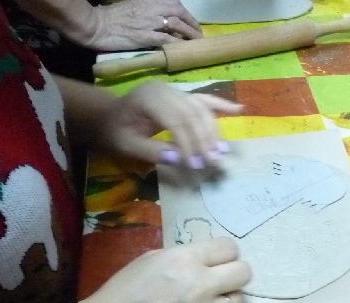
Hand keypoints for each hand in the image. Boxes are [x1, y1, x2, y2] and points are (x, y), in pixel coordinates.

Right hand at [81, 237, 250, 302]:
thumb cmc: (124, 291)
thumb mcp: (151, 259)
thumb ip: (183, 256)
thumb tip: (205, 258)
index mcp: (186, 259)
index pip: (229, 248)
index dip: (224, 253)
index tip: (217, 260)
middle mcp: (202, 284)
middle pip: (244, 272)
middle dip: (234, 273)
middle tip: (221, 279)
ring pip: (238, 301)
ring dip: (226, 299)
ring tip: (209, 302)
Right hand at [85, 0, 201, 49]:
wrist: (95, 25)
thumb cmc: (111, 18)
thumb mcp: (133, 7)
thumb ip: (147, 11)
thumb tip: (160, 20)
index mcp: (148, 0)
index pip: (173, 3)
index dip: (185, 13)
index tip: (190, 22)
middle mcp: (151, 8)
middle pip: (178, 12)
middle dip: (191, 23)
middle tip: (198, 34)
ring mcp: (148, 22)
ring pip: (175, 25)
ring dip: (188, 33)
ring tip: (195, 42)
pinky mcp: (144, 37)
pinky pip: (165, 40)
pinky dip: (176, 44)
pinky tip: (182, 50)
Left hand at [95, 80, 241, 170]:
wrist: (110, 115)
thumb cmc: (116, 131)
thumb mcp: (126, 144)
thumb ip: (150, 150)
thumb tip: (179, 159)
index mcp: (149, 98)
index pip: (176, 121)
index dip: (188, 144)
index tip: (196, 165)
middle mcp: (166, 90)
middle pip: (192, 114)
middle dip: (205, 140)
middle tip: (212, 163)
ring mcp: (176, 91)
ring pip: (201, 109)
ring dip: (214, 131)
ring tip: (222, 152)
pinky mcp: (183, 96)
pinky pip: (205, 100)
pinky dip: (222, 105)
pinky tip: (239, 109)